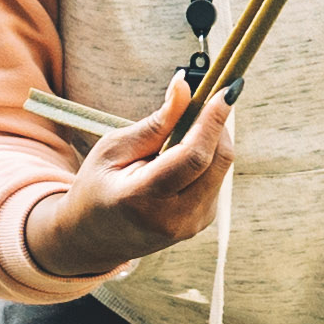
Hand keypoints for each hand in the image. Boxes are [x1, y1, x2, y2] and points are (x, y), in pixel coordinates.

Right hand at [24, 75, 235, 279]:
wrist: (95, 237)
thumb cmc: (98, 186)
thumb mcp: (114, 148)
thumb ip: (155, 122)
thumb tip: (185, 85)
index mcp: (141, 199)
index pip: (193, 157)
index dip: (213, 121)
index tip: (228, 90)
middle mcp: (173, 218)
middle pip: (217, 160)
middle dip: (217, 124)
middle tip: (207, 97)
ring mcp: (191, 224)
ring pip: (221, 167)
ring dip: (211, 140)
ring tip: (180, 133)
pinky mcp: (201, 222)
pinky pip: (216, 178)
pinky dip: (207, 157)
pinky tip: (180, 157)